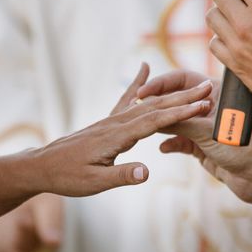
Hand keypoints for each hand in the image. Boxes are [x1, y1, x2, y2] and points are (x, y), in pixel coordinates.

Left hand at [30, 64, 212, 196]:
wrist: (42, 165)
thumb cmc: (68, 177)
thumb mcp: (94, 183)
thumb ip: (121, 176)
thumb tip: (147, 173)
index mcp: (116, 137)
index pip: (155, 121)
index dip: (180, 113)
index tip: (202, 106)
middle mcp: (116, 122)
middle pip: (156, 106)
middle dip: (184, 97)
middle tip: (209, 88)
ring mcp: (111, 119)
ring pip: (147, 102)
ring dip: (172, 94)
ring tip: (194, 86)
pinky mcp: (107, 120)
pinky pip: (126, 98)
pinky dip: (138, 82)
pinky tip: (144, 68)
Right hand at [138, 71, 251, 208]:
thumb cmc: (243, 149)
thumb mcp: (208, 131)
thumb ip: (181, 122)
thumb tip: (154, 115)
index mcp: (216, 92)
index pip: (183, 79)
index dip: (161, 84)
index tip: (142, 92)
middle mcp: (209, 106)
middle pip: (176, 98)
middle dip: (157, 104)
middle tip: (137, 109)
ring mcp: (204, 126)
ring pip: (176, 120)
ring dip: (162, 124)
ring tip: (145, 128)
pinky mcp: (201, 145)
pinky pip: (180, 140)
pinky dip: (171, 143)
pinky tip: (164, 148)